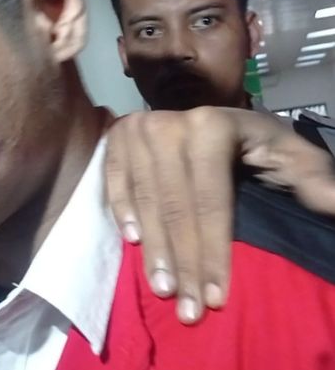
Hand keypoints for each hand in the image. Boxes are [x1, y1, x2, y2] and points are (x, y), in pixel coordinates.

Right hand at [105, 106, 334, 324]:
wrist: (206, 117)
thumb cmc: (251, 142)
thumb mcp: (287, 152)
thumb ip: (311, 177)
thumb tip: (333, 205)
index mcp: (211, 126)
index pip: (209, 201)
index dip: (213, 252)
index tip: (216, 297)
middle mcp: (168, 126)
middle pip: (174, 208)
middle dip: (183, 263)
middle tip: (187, 309)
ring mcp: (136, 132)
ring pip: (144, 202)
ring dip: (153, 251)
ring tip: (163, 290)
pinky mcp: (115, 140)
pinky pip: (114, 184)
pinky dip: (122, 213)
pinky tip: (132, 242)